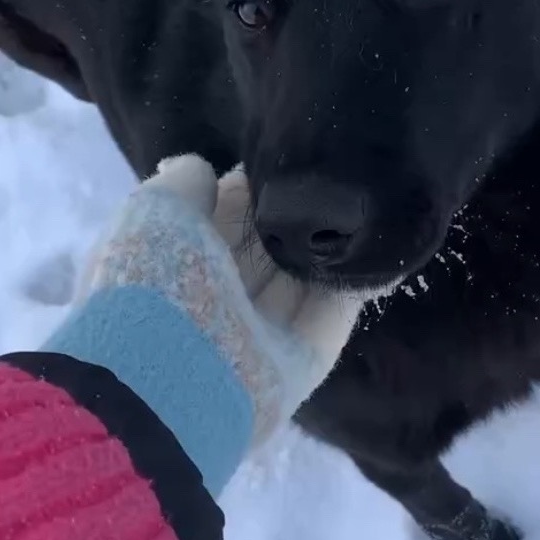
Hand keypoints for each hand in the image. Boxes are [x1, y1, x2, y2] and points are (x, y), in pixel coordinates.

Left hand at [76, 155, 365, 440]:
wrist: (170, 381)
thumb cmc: (153, 282)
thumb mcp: (153, 210)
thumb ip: (183, 182)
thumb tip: (199, 167)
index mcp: (168, 266)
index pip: (216, 218)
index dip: (247, 187)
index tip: (280, 158)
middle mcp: (213, 301)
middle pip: (262, 249)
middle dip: (291, 216)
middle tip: (332, 174)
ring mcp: (258, 336)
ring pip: (300, 280)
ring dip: (328, 246)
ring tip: (366, 201)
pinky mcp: (301, 364)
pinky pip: (334, 314)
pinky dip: (358, 282)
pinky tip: (387, 244)